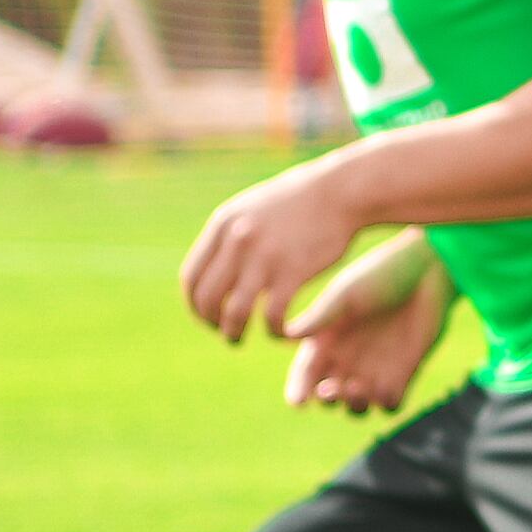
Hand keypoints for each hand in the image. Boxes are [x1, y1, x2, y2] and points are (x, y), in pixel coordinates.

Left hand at [181, 157, 364, 341]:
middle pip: (207, 298)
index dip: (194, 304)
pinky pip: (272, 316)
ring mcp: (265, 258)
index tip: (207, 316)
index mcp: (224, 225)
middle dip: (210, 322)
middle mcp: (238, 242)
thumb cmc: (300, 202)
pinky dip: (274, 332)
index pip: (192, 277)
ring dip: (233, 333)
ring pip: (234, 313)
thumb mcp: (253, 209)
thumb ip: (231, 236)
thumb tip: (214, 266)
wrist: (340, 192)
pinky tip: (281, 333)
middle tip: (225, 331)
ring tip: (238, 339)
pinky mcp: (293, 273)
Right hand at [281, 240, 447, 411]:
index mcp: (326, 341)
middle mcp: (347, 360)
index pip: (305, 374)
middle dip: (327, 399)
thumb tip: (287, 334)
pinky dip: (383, 404)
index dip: (298, 390)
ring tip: (355, 388)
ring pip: (357, 404)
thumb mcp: (346, 294)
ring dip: (353, 404)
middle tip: (329, 390)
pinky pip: (390, 403)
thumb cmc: (380, 275)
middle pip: (328, 395)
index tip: (298, 402)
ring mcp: (374, 369)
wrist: (425, 271)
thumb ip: (320, 316)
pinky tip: (381, 391)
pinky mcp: (403, 374)